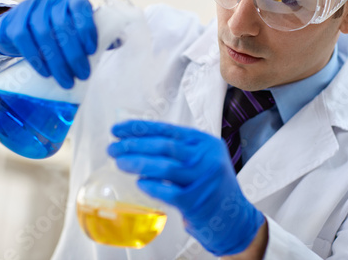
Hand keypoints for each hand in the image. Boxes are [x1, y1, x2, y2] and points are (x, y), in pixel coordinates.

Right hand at [0, 0, 96, 88]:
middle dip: (74, 54)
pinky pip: (25, 40)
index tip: (92, 51)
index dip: (86, 28)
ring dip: (57, 62)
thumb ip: (94, 34)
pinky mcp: (14, 21)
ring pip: (43, 34)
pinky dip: (37, 59)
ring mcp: (30, 7)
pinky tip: (47, 73)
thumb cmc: (56, 29)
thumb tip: (121, 43)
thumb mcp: (76, 26)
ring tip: (67, 81)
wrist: (18, 27)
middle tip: (82, 75)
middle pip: (62, 25)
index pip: (80, 7)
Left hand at [108, 121, 264, 255]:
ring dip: (137, 163)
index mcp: (205, 142)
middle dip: (133, 145)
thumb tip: (138, 142)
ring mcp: (203, 180)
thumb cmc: (212, 187)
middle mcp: (206, 157)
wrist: (234, 218)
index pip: (167, 130)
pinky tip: (140, 183)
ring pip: (164, 167)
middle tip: (113, 147)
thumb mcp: (203, 159)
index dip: (140, 128)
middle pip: (164, 146)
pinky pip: (168, 192)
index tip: (118, 129)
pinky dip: (151, 186)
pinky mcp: (197, 202)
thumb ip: (179, 150)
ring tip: (119, 163)